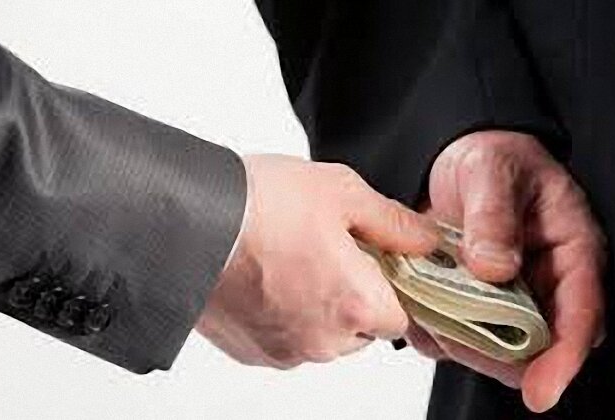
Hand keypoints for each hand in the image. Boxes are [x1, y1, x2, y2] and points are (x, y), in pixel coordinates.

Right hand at [196, 154, 439, 369]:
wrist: (189, 223)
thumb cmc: (260, 205)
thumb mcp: (341, 193)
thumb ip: (394, 223)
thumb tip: (425, 240)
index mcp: (355, 303)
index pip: (400, 316)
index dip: (390, 285)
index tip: (374, 263)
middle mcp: (323, 339)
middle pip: (361, 330)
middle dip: (354, 297)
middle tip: (328, 254)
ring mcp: (284, 350)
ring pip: (322, 338)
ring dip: (318, 309)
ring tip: (291, 261)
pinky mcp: (251, 352)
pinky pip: (285, 341)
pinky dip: (283, 317)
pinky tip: (266, 278)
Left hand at [412, 131, 605, 412]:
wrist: (461, 154)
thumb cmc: (492, 155)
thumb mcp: (491, 172)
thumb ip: (493, 216)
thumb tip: (494, 268)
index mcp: (571, 248)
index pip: (581, 312)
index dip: (564, 355)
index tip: (541, 388)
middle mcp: (545, 279)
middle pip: (537, 341)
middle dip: (499, 356)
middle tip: (456, 343)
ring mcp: (511, 292)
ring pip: (497, 342)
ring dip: (463, 343)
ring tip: (430, 320)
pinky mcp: (477, 296)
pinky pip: (462, 327)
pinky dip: (440, 328)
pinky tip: (420, 310)